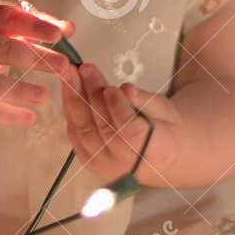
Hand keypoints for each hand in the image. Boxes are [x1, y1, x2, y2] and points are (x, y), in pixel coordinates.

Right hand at [0, 0, 76, 126]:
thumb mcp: (8, 18)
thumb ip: (39, 22)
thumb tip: (68, 28)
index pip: (6, 18)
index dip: (32, 26)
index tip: (57, 35)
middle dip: (32, 58)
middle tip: (62, 66)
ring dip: (17, 90)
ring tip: (44, 96)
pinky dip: (7, 115)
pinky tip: (30, 118)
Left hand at [60, 61, 181, 183]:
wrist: (157, 156)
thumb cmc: (165, 129)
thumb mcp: (165, 110)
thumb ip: (145, 101)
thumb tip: (126, 89)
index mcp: (155, 152)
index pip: (131, 132)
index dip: (118, 110)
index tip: (110, 88)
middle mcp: (126, 164)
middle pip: (103, 128)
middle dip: (91, 95)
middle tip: (84, 69)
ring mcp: (105, 166)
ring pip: (84, 131)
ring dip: (74, 99)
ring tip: (70, 73)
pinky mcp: (89, 161)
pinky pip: (75, 134)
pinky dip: (70, 110)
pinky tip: (68, 89)